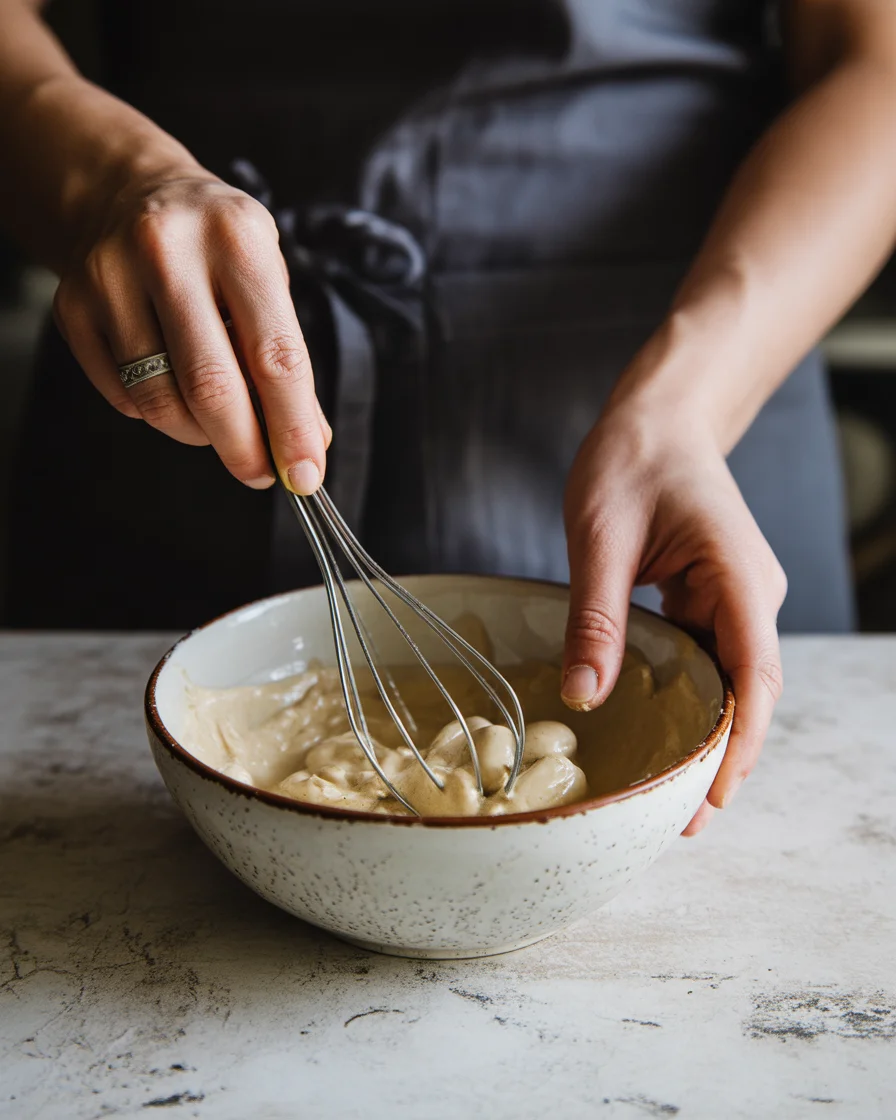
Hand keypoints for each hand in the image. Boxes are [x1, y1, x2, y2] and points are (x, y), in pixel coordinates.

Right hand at [53, 169, 330, 490]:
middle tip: (260, 474)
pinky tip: (174, 393)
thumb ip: (287, 359)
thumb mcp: (267, 279)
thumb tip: (309, 443)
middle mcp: (168, 249)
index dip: (292, 426)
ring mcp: (110, 277)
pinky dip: (157, 414)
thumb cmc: (217, 249)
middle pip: (211, 385)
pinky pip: (123, 397)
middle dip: (243, 447)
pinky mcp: (72, 307)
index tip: (306, 475)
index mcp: (237, 238)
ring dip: (199, 435)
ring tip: (218, 427)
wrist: (128, 192)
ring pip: (160, 400)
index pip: (274, 354)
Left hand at [561, 404, 786, 834]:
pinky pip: (706, 659)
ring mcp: (734, 598)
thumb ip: (596, 616)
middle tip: (680, 821)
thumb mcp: (600, 536)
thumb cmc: (631, 460)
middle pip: (748, 690)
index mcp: (736, 574)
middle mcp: (748, 595)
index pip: (754, 673)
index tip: (714, 796)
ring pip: (729, 681)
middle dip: (722, 757)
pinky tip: (658, 731)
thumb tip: (586, 696)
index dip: (740, 742)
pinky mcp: (712, 599)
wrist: (655, 421)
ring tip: (669, 793)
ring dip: (706, 734)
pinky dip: (688, 700)